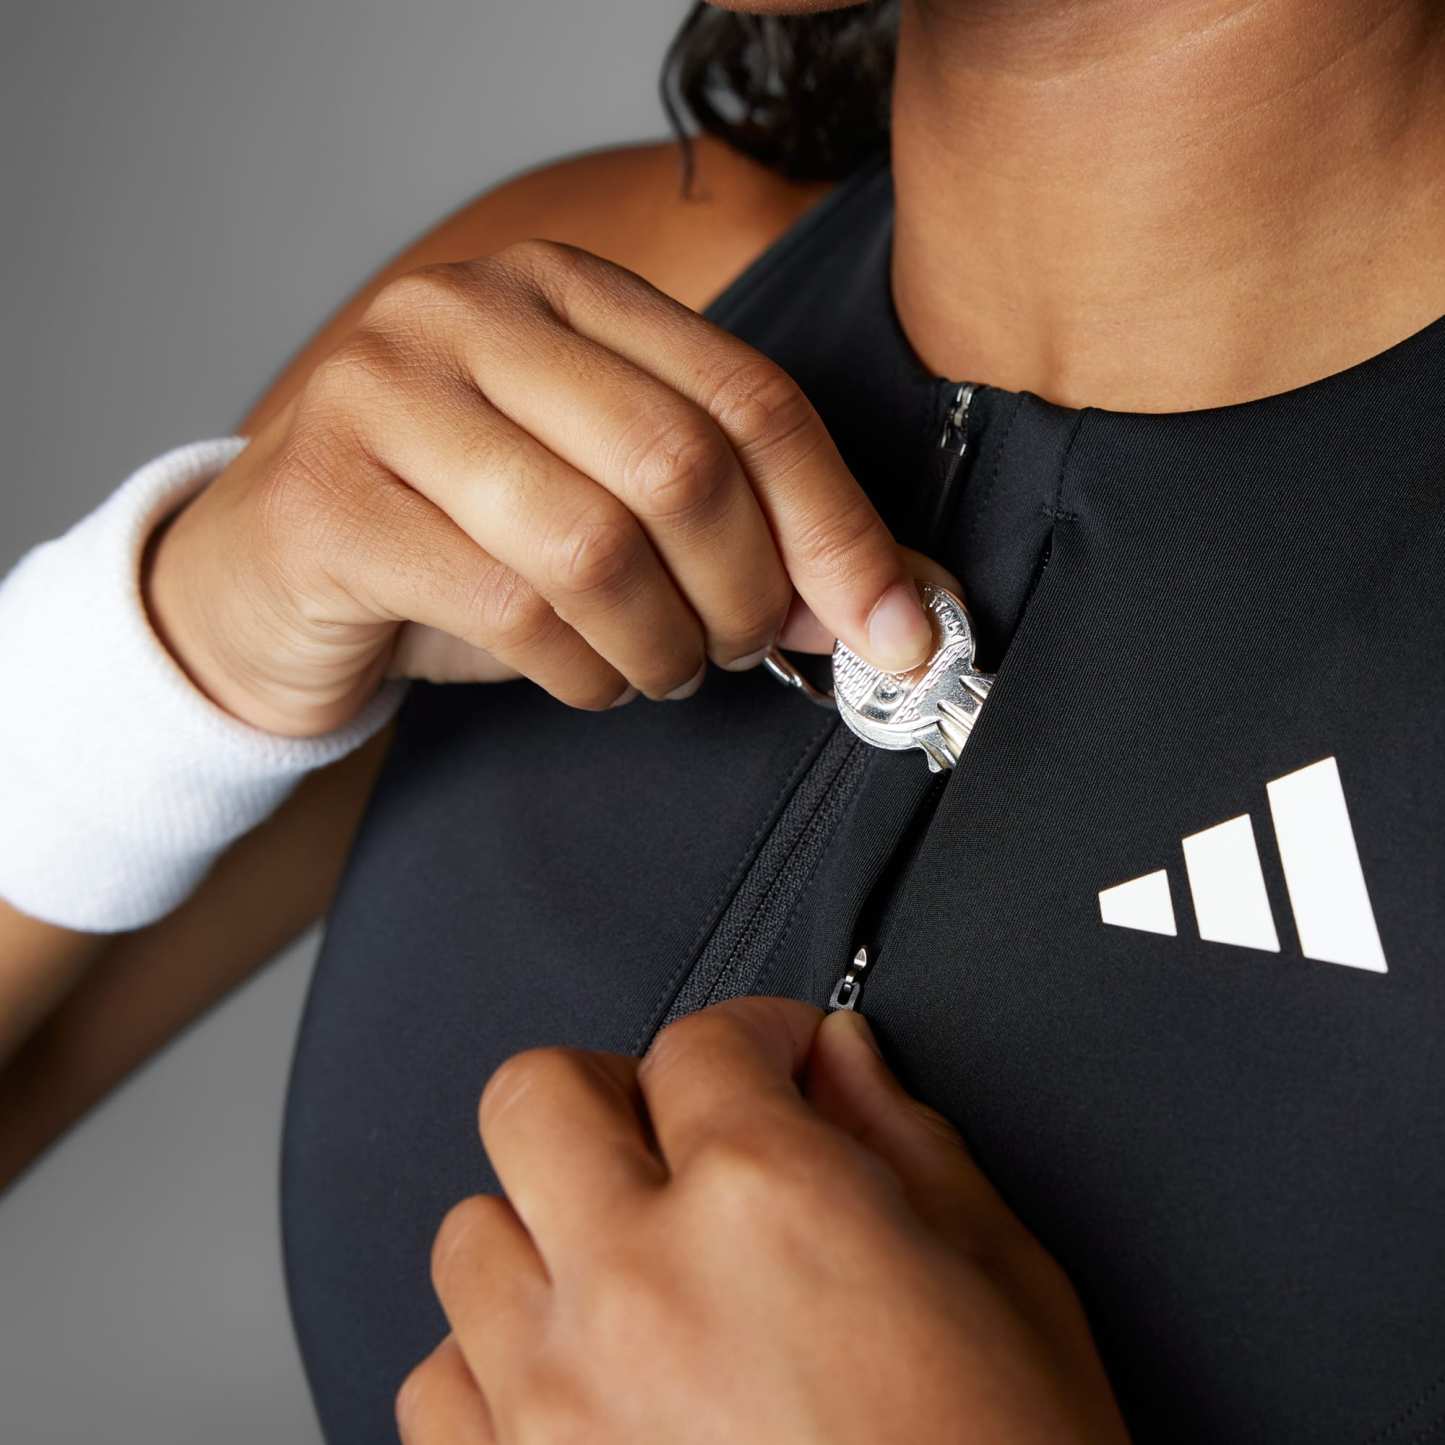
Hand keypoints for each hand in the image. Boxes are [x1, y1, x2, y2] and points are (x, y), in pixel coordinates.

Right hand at [144, 241, 936, 735]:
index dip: (837, 527)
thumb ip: (750, 538)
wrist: (269, 582)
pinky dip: (580, 670)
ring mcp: (384, 393)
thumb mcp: (613, 515)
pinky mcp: (329, 499)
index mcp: (565, 290)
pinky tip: (586, 677)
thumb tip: (890, 611)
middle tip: (738, 652)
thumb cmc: (459, 542)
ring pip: (595, 542)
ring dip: (664, 643)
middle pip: (680, 462)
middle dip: (743, 593)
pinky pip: (509, 607)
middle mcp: (470, 312)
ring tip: (664, 670)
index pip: (748, 396)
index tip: (895, 632)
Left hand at [400, 998, 1129, 1443]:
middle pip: (535, 1095)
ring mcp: (555, 1401)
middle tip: (671, 1126)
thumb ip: (905, 1140)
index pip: (702, 1041)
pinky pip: (437, 1387)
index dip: (752, 1033)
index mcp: (767, 1204)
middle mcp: (637, 1284)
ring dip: (544, 1227)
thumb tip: (843, 1061)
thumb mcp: (1003, 1285)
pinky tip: (572, 1378)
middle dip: (612, 1089)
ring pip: (470, 1234)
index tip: (773, 1057)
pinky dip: (494, 1364)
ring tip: (620, 1264)